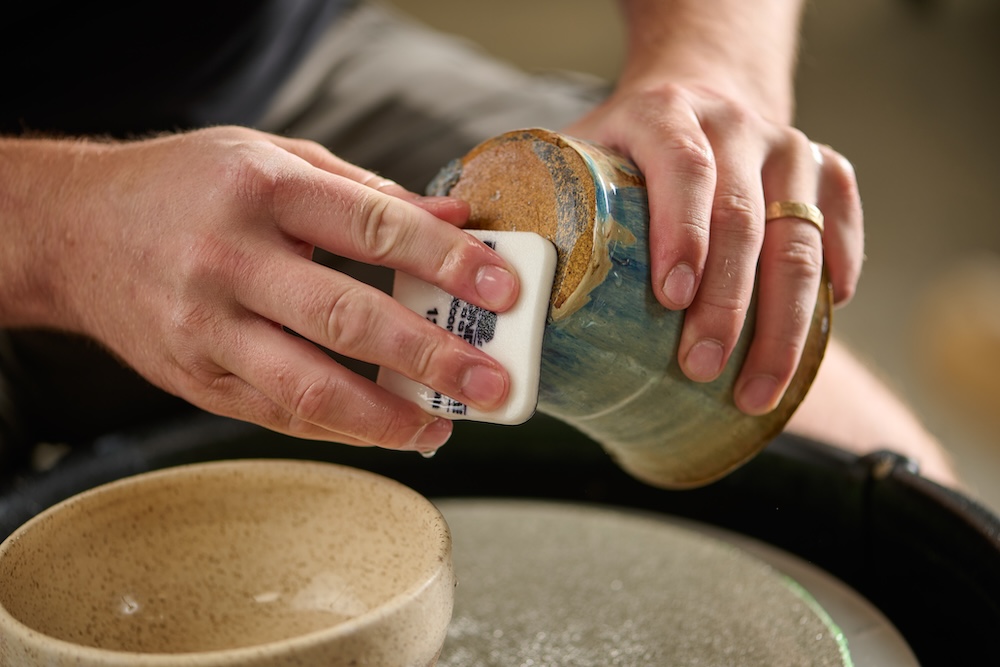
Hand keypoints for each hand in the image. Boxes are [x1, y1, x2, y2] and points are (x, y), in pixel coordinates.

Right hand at [29, 127, 520, 451]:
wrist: (74, 231)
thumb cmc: (188, 186)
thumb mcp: (275, 158)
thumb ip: (366, 194)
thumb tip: (455, 223)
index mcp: (261, 189)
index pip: (372, 227)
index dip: (445, 260)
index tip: (502, 288)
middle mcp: (228, 260)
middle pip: (346, 319)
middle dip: (430, 356)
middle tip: (491, 382)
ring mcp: (205, 328)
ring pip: (309, 387)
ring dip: (387, 416)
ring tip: (442, 426)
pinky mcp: (193, 379)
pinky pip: (277, 414)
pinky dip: (340, 429)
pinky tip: (385, 428)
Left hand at [564, 80, 862, 414]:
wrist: (695, 90)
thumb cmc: (626, 146)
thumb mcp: (577, 154)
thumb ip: (541, 208)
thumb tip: (498, 302)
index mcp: (666, 113)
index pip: (683, 168)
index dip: (682, 234)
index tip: (672, 300)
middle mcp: (735, 124)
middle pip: (746, 217)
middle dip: (728, 303)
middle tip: (702, 369)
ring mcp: (787, 145)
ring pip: (800, 235)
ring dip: (785, 320)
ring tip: (756, 389)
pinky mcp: (825, 168)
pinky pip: (842, 222)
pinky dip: (840, 272)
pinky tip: (826, 324)